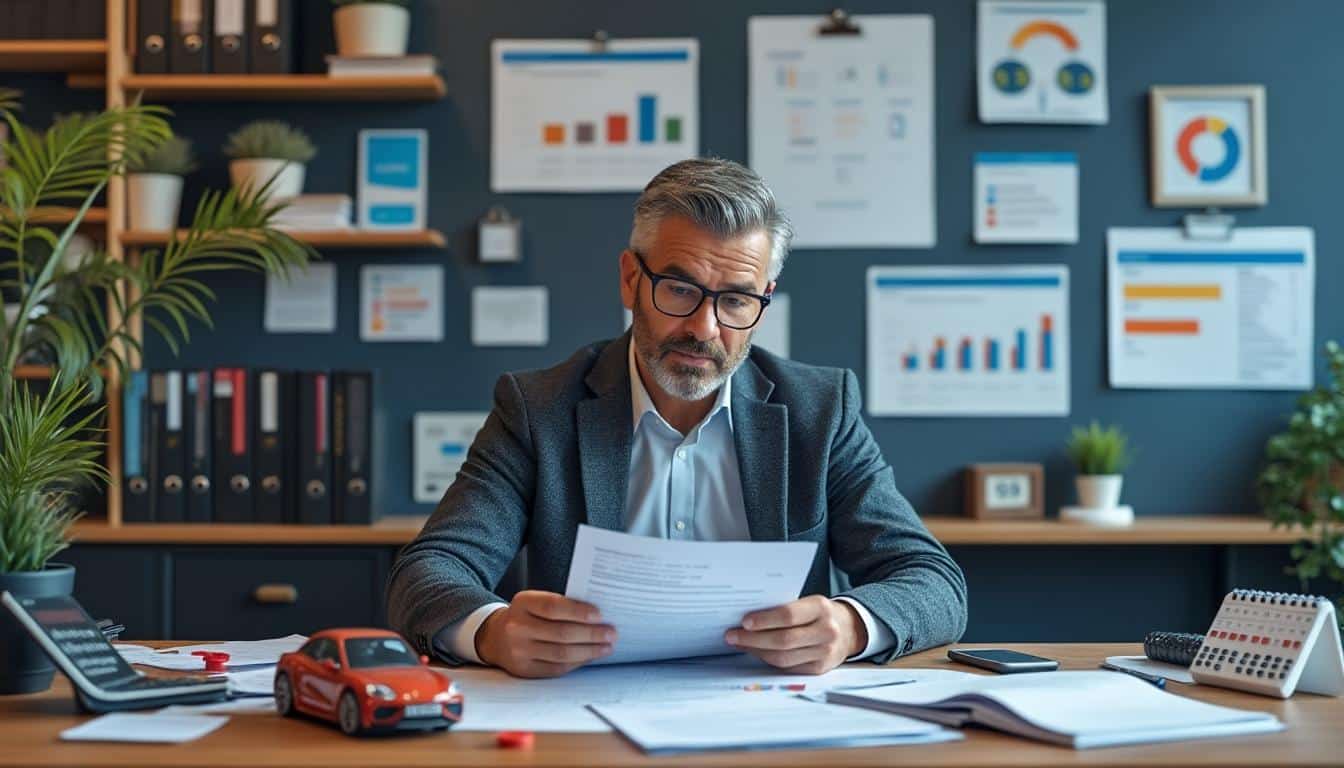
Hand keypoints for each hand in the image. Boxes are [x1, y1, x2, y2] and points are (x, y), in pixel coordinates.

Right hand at [474, 590, 615, 677]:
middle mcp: (517, 627)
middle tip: (611, 633)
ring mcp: (519, 651)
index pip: (553, 607)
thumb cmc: (527, 616)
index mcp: (523, 603)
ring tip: (606, 646)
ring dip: (589, 651)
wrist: (496, 636)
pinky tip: (590, 656)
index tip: (600, 615)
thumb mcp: (536, 602)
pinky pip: (556, 668)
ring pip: (561, 653)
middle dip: (591, 634)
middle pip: (561, 633)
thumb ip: (561, 605)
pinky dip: (577, 662)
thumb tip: (598, 616)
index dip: (579, 612)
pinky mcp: (524, 670)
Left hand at [725, 595, 866, 674]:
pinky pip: (787, 668)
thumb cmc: (820, 614)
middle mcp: (826, 631)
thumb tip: (748, 618)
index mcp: (821, 608)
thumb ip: (785, 609)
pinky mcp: (818, 669)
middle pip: (784, 640)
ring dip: (756, 651)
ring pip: (783, 658)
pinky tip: (756, 652)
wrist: (848, 630)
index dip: (764, 620)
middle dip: (753, 639)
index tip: (744, 621)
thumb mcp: (809, 603)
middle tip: (732, 635)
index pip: (789, 615)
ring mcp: (824, 653)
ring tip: (739, 644)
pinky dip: (768, 660)